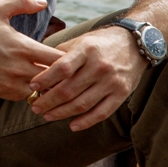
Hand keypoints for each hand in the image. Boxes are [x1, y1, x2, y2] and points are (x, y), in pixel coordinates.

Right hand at [0, 0, 63, 99]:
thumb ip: (22, 2)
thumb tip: (43, 3)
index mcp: (22, 47)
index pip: (59, 59)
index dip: (67, 57)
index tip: (67, 53)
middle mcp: (19, 68)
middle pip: (54, 78)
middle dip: (60, 73)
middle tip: (63, 67)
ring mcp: (11, 83)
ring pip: (42, 90)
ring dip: (46, 84)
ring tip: (48, 76)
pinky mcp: (3, 93)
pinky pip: (27, 96)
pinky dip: (32, 90)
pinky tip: (31, 81)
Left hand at [27, 26, 145, 131]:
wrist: (135, 44)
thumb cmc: (100, 42)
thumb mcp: (80, 41)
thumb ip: (60, 54)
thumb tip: (39, 68)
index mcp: (86, 50)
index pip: (62, 68)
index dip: (45, 78)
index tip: (32, 86)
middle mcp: (99, 67)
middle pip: (69, 89)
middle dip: (49, 101)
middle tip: (35, 107)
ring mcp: (112, 82)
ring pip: (83, 103)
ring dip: (62, 113)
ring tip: (47, 115)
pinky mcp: (122, 94)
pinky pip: (102, 113)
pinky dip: (86, 121)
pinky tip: (71, 125)